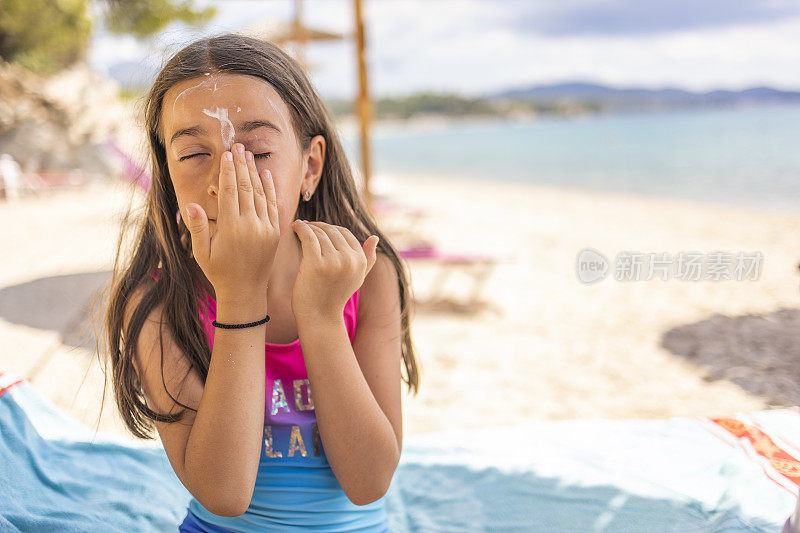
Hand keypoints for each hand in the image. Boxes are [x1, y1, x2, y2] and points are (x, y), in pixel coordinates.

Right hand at [182, 144, 279, 300]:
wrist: (246, 292)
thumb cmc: (219, 272)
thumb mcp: (202, 253)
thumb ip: (197, 228)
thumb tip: (191, 205)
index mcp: (231, 228)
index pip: (230, 191)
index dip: (228, 170)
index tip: (227, 154)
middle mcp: (251, 225)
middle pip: (246, 187)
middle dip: (242, 165)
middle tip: (238, 145)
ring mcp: (265, 228)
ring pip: (260, 193)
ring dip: (254, 172)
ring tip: (249, 154)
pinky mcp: (275, 233)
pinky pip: (273, 205)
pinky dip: (270, 188)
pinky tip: (266, 174)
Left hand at [290, 220, 378, 320]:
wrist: (319, 318)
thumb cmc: (335, 297)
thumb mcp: (357, 278)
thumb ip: (368, 258)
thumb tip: (375, 237)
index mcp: (360, 261)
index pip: (346, 233)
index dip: (331, 228)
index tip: (319, 228)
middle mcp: (350, 260)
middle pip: (332, 231)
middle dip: (319, 226)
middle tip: (307, 225)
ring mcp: (333, 261)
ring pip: (319, 233)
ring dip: (308, 227)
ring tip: (300, 227)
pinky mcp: (315, 263)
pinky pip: (308, 237)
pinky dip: (300, 229)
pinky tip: (295, 227)